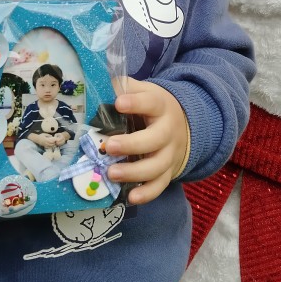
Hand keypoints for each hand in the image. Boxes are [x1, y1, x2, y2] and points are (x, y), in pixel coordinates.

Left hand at [103, 78, 188, 204]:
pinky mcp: (168, 173)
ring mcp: (169, 154)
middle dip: (132, 144)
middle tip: (108, 146)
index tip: (119, 103)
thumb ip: (123, 88)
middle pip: (156, 139)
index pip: (151, 102)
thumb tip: (98, 84)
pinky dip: (147, 193)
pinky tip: (130, 197)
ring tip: (111, 173)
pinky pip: (160, 185)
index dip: (136, 103)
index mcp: (161, 106)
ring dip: (134, 172)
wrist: (182, 125)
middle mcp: (168, 131)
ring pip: (157, 166)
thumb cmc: (151, 108)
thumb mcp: (143, 92)